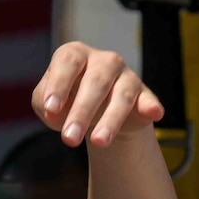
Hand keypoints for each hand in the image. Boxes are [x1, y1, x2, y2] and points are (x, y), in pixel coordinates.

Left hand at [33, 42, 164, 148]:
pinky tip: (154, 113)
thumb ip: (44, 103)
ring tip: (98, 142)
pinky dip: (151, 106)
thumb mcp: (48, 104)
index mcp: (76, 55)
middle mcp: (103, 61)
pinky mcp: (144, 96)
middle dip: (82, 112)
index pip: (68, 63)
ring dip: (110, 120)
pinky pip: (148, 100)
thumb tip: (54, 111)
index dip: (59, 85)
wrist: (98, 115)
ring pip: (121, 96)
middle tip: (70, 139)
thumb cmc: (67, 102)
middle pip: (95, 82)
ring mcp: (126, 76)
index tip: (51, 110)